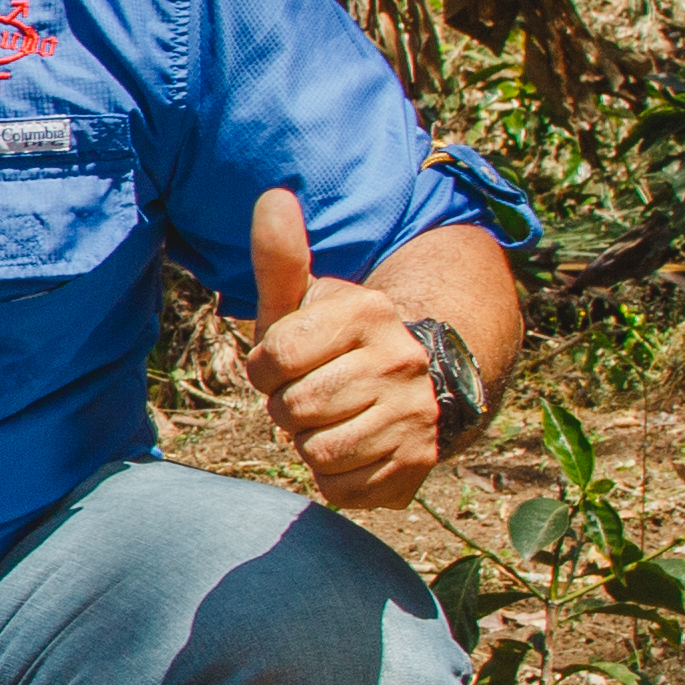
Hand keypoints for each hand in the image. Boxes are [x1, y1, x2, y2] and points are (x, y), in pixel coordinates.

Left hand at [241, 188, 447, 508]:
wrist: (411, 383)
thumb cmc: (333, 343)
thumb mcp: (303, 302)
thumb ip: (280, 257)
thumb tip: (272, 195)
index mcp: (366, 312)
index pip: (274, 360)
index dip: (265, 370)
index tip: (283, 365)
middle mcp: (400, 360)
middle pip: (294, 410)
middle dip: (287, 409)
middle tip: (310, 395)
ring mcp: (415, 412)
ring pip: (317, 452)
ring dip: (309, 444)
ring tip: (330, 420)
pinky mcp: (419, 461)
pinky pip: (340, 488)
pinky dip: (333, 477)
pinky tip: (352, 448)